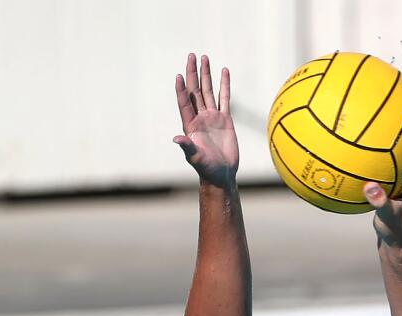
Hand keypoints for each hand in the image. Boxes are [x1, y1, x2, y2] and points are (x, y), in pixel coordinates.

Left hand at [174, 53, 238, 187]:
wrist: (222, 174)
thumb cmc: (206, 168)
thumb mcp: (195, 157)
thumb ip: (187, 147)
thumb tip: (176, 139)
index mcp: (190, 125)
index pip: (184, 102)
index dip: (181, 89)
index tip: (179, 75)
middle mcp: (199, 117)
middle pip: (195, 91)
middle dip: (193, 73)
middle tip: (191, 56)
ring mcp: (212, 117)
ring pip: (208, 91)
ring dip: (206, 75)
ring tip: (204, 58)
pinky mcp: (225, 119)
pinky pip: (224, 98)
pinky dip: (224, 85)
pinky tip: (224, 71)